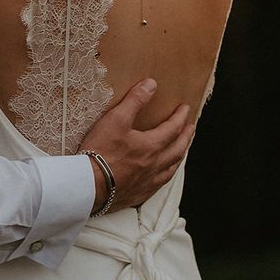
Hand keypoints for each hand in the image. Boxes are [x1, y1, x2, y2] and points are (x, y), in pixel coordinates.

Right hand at [79, 78, 194, 213]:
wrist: (88, 184)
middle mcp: (154, 165)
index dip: (180, 117)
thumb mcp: (116, 119)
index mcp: (151, 146)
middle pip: (177, 150)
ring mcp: (147, 182)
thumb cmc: (101, 151)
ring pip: (170, 169)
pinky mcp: (137, 194)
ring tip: (181, 151)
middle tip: (190, 129)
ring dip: (178, 157)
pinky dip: (164, 176)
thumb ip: (135, 100)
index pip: (172, 129)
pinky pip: (158, 185)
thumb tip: (151, 85)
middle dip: (185, 137)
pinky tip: (160, 176)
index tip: (185, 109)